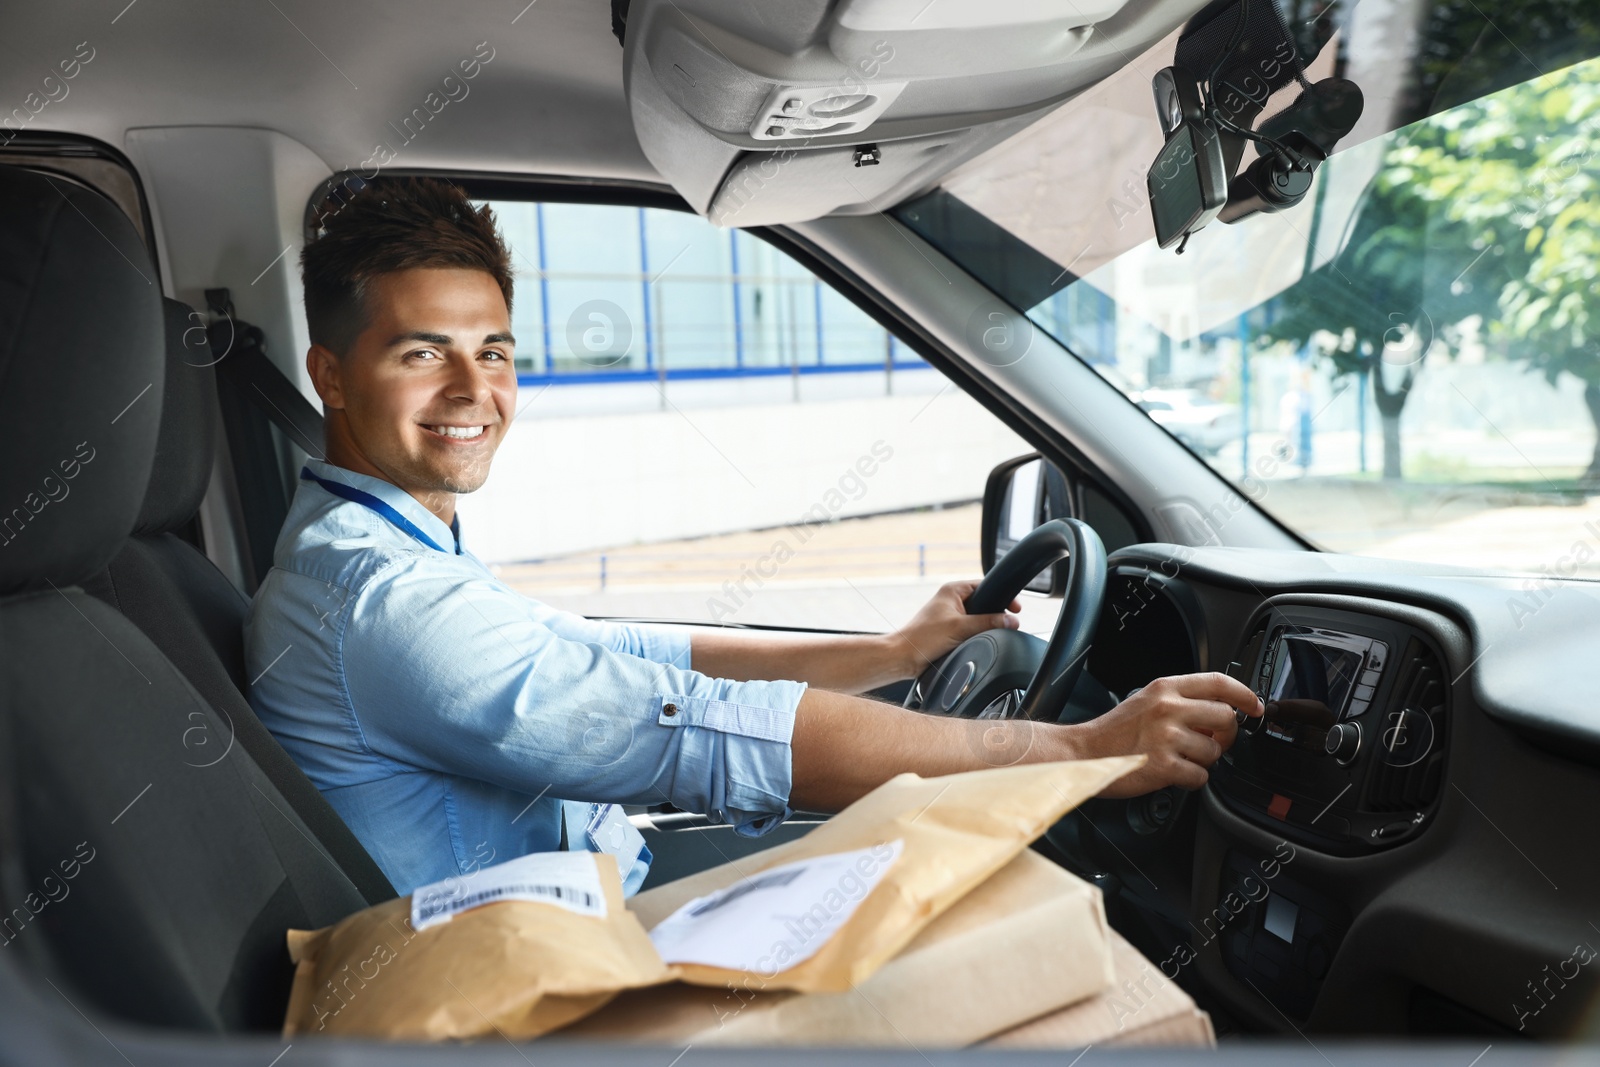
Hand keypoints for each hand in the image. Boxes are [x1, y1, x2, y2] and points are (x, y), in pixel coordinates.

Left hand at [889, 579, 1019, 677]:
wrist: (904, 658)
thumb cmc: (923, 638)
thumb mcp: (960, 628)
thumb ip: (988, 623)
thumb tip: (1011, 621)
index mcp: (953, 590)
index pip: (985, 585)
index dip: (1002, 596)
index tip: (1015, 608)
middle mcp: (951, 600)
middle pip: (984, 602)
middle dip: (995, 613)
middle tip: (1007, 622)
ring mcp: (950, 615)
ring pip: (978, 617)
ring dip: (986, 625)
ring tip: (993, 633)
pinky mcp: (949, 630)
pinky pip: (970, 629)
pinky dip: (977, 633)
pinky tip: (980, 641)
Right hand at [1066, 672, 1263, 796]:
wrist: (1085, 753)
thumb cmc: (1115, 731)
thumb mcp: (1147, 701)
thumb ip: (1180, 702)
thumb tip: (1219, 714)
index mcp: (1165, 688)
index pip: (1218, 682)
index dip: (1244, 694)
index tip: (1254, 706)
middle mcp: (1168, 709)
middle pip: (1225, 717)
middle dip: (1226, 736)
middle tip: (1214, 743)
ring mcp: (1166, 737)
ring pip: (1214, 752)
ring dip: (1204, 761)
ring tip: (1181, 759)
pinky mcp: (1164, 765)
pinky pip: (1200, 776)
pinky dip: (1191, 780)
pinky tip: (1174, 774)